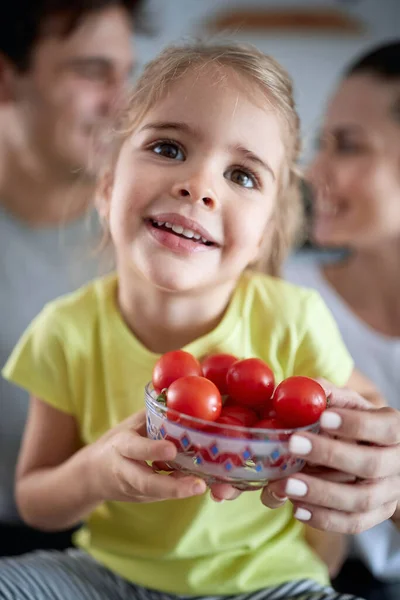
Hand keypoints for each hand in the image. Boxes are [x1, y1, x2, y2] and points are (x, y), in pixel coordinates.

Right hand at [88, 410, 206, 502]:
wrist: (94, 474)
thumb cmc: (117, 442)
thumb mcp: (129, 425)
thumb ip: (151, 414)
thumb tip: (175, 394)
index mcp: (121, 446)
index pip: (134, 448)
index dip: (151, 449)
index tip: (171, 449)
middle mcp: (126, 471)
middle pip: (147, 483)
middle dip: (173, 487)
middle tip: (198, 485)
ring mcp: (134, 489)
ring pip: (157, 494)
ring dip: (181, 491)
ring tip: (203, 487)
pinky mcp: (144, 498)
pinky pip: (163, 495)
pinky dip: (181, 490)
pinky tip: (201, 485)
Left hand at [262, 381, 399, 533]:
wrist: (376, 454)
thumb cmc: (357, 423)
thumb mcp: (349, 405)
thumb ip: (330, 395)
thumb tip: (306, 387)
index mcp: (394, 430)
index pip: (384, 428)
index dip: (354, 425)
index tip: (322, 418)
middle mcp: (398, 464)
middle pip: (371, 465)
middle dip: (330, 455)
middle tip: (293, 445)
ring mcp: (389, 493)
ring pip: (361, 500)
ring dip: (320, 494)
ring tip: (285, 485)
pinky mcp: (376, 515)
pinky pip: (353, 523)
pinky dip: (324, 519)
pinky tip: (297, 508)